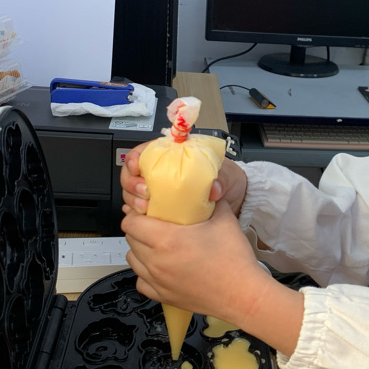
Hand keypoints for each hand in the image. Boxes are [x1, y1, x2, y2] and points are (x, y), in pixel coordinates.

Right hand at [120, 146, 248, 216]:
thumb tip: (214, 189)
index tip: (137, 167)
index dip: (135, 159)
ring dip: (133, 199)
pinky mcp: (162, 208)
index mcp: (174, 155)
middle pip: (132, 173)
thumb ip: (221, 180)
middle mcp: (163, 172)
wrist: (236, 199)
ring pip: (133, 192)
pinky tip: (138, 217)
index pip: (145, 151)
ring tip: (144, 207)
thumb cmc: (228, 179)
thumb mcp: (227, 175)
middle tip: (144, 192)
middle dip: (132, 183)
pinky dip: (136, 213)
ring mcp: (161, 191)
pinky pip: (141, 209)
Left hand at [122, 201, 303, 354]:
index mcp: (167, 239)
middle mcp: (157, 261)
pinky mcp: (163, 296)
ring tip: (157, 246)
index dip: (135, 215)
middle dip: (139, 230)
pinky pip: (141, 283)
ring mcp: (158, 281)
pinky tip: (160, 269)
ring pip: (132, 261)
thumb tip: (207, 190)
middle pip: (130, 240)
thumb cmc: (234, 260)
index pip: (131, 223)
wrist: (242, 295)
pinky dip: (146, 274)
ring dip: (140, 251)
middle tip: (154, 226)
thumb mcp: (224, 219)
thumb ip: (211, 201)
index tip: (146, 212)